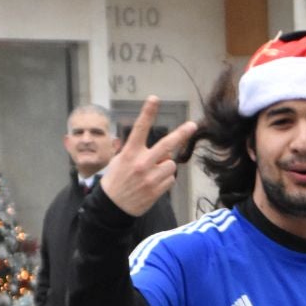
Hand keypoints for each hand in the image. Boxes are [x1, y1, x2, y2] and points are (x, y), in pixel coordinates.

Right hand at [98, 96, 197, 217]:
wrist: (112, 207)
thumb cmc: (116, 180)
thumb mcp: (119, 160)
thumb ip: (139, 153)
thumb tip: (165, 153)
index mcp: (129, 153)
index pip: (139, 128)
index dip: (148, 112)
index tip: (155, 98)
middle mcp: (141, 163)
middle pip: (167, 145)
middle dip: (181, 134)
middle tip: (193, 125)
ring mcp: (150, 178)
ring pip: (171, 165)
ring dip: (166, 167)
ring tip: (152, 174)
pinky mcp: (157, 190)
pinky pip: (171, 180)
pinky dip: (165, 180)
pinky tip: (152, 185)